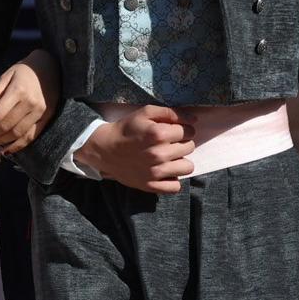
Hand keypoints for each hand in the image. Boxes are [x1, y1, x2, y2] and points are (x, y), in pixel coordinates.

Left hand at [0, 50, 59, 154]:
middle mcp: (30, 103)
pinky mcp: (47, 118)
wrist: (50, 67)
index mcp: (18, 90)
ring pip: (18, 133)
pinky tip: (7, 150)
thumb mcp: (6, 76)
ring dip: (2, 141)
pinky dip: (18, 146)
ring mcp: (40, 112)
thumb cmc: (23, 71)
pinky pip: (31, 136)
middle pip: (6, 126)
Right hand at [75, 105, 195, 193]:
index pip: (188, 131)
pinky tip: (165, 172)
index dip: (183, 129)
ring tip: (169, 158)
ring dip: (181, 161)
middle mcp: (159, 154)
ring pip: (188, 167)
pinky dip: (172, 179)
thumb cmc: (127, 129)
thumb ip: (170, 112)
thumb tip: (194, 120)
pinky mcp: (151, 185)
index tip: (173, 131)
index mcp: (158, 134)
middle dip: (182, 143)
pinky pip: (176, 186)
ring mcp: (156, 172)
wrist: (105, 149)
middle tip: (169, 143)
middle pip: (190, 147)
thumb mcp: (145, 112)